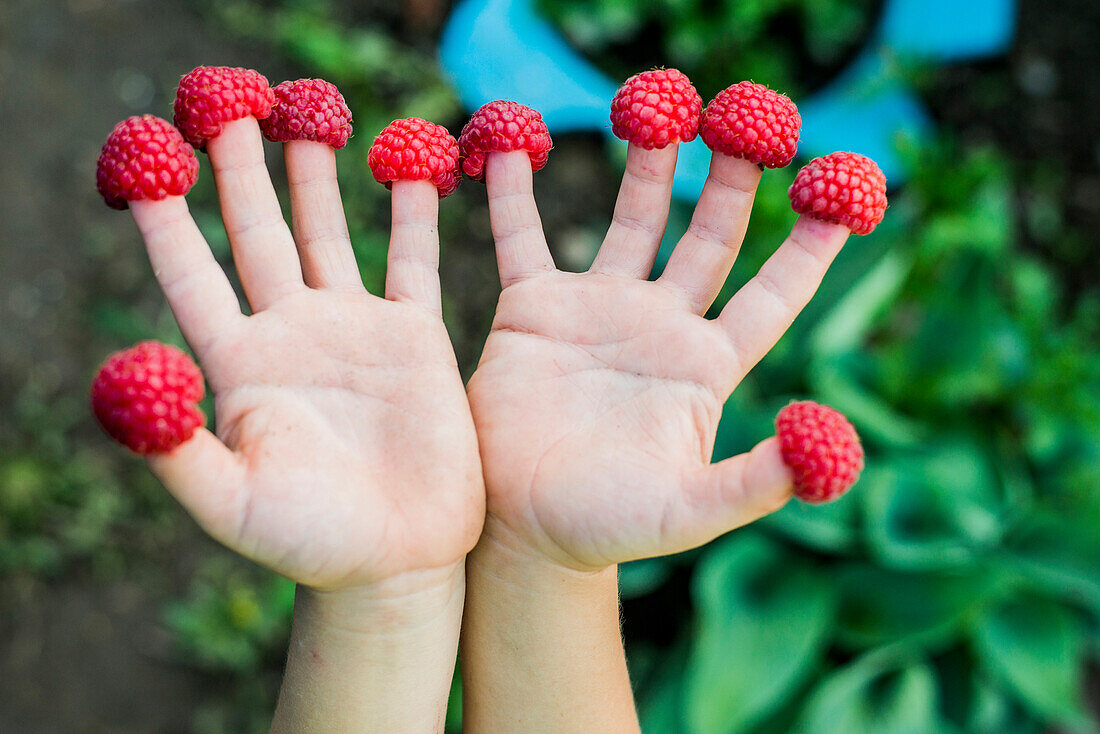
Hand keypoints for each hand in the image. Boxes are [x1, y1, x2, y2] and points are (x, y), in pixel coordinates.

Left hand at [129, 118, 483, 593]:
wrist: (396, 562)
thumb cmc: (309, 543)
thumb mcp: (230, 503)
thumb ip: (175, 446)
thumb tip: (121, 373)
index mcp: (240, 363)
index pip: (192, 272)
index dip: (165, 215)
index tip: (142, 155)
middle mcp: (291, 334)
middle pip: (257, 231)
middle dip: (239, 166)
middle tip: (223, 99)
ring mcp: (353, 331)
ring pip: (328, 232)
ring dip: (313, 172)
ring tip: (301, 109)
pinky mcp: (413, 338)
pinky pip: (412, 257)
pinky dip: (413, 209)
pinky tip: (410, 161)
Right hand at [466, 145, 849, 571]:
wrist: (522, 527)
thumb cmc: (606, 526)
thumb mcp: (687, 512)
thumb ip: (756, 481)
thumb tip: (825, 434)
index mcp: (705, 367)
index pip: (771, 294)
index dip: (809, 247)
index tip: (846, 191)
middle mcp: (660, 326)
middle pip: (709, 236)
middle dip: (732, 178)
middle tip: (752, 118)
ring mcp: (597, 310)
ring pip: (631, 220)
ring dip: (648, 163)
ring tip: (662, 105)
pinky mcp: (533, 309)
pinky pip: (523, 237)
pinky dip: (515, 192)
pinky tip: (512, 142)